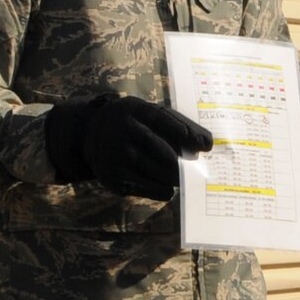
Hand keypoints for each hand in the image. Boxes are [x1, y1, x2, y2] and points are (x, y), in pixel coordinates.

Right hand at [46, 93, 213, 199]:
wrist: (92, 134)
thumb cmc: (136, 123)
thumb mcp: (150, 113)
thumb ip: (177, 123)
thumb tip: (207, 143)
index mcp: (135, 110)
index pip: (164, 121)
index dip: (187, 134)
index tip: (206, 145)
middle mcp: (123, 131)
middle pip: (166, 154)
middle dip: (186, 163)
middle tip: (198, 167)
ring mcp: (116, 156)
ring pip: (163, 174)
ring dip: (178, 177)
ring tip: (180, 174)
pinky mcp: (114, 178)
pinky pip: (154, 189)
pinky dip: (165, 189)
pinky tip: (162, 183)